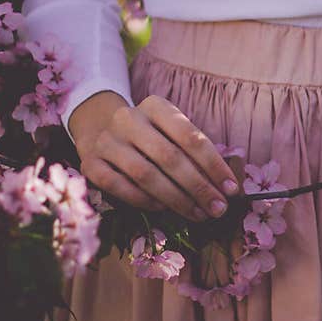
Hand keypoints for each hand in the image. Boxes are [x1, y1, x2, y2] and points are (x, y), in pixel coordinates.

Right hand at [69, 92, 240, 221]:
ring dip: (177, 199)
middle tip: (218, 208)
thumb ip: (195, 154)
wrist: (100, 131)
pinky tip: (164, 209)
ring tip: (198, 214)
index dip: (214, 165)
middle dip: (199, 187)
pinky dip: (145, 200)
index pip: (190, 137)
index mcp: (155, 106)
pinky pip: (121, 187)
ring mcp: (106, 141)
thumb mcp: (172, 133)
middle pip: (169, 157)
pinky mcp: (90, 164)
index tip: (231, 189)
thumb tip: (226, 187)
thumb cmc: (150, 136)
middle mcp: (128, 119)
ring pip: (146, 174)